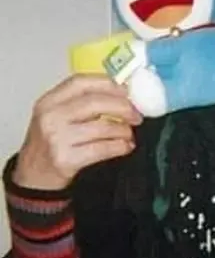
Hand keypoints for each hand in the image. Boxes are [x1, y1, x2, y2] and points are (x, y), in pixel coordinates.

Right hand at [13, 75, 142, 190]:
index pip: (81, 82)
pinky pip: (103, 149)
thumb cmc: (51, 142)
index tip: (128, 90)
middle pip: (95, 102)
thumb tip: (123, 93)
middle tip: (136, 115)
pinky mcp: (66, 159)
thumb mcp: (58, 115)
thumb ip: (83, 102)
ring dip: (124, 131)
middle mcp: (50, 117)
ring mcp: (57, 138)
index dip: (108, 84)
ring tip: (128, 134)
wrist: (34, 175)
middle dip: (123, 107)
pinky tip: (125, 147)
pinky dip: (120, 147)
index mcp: (49, 101)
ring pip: (103, 128)